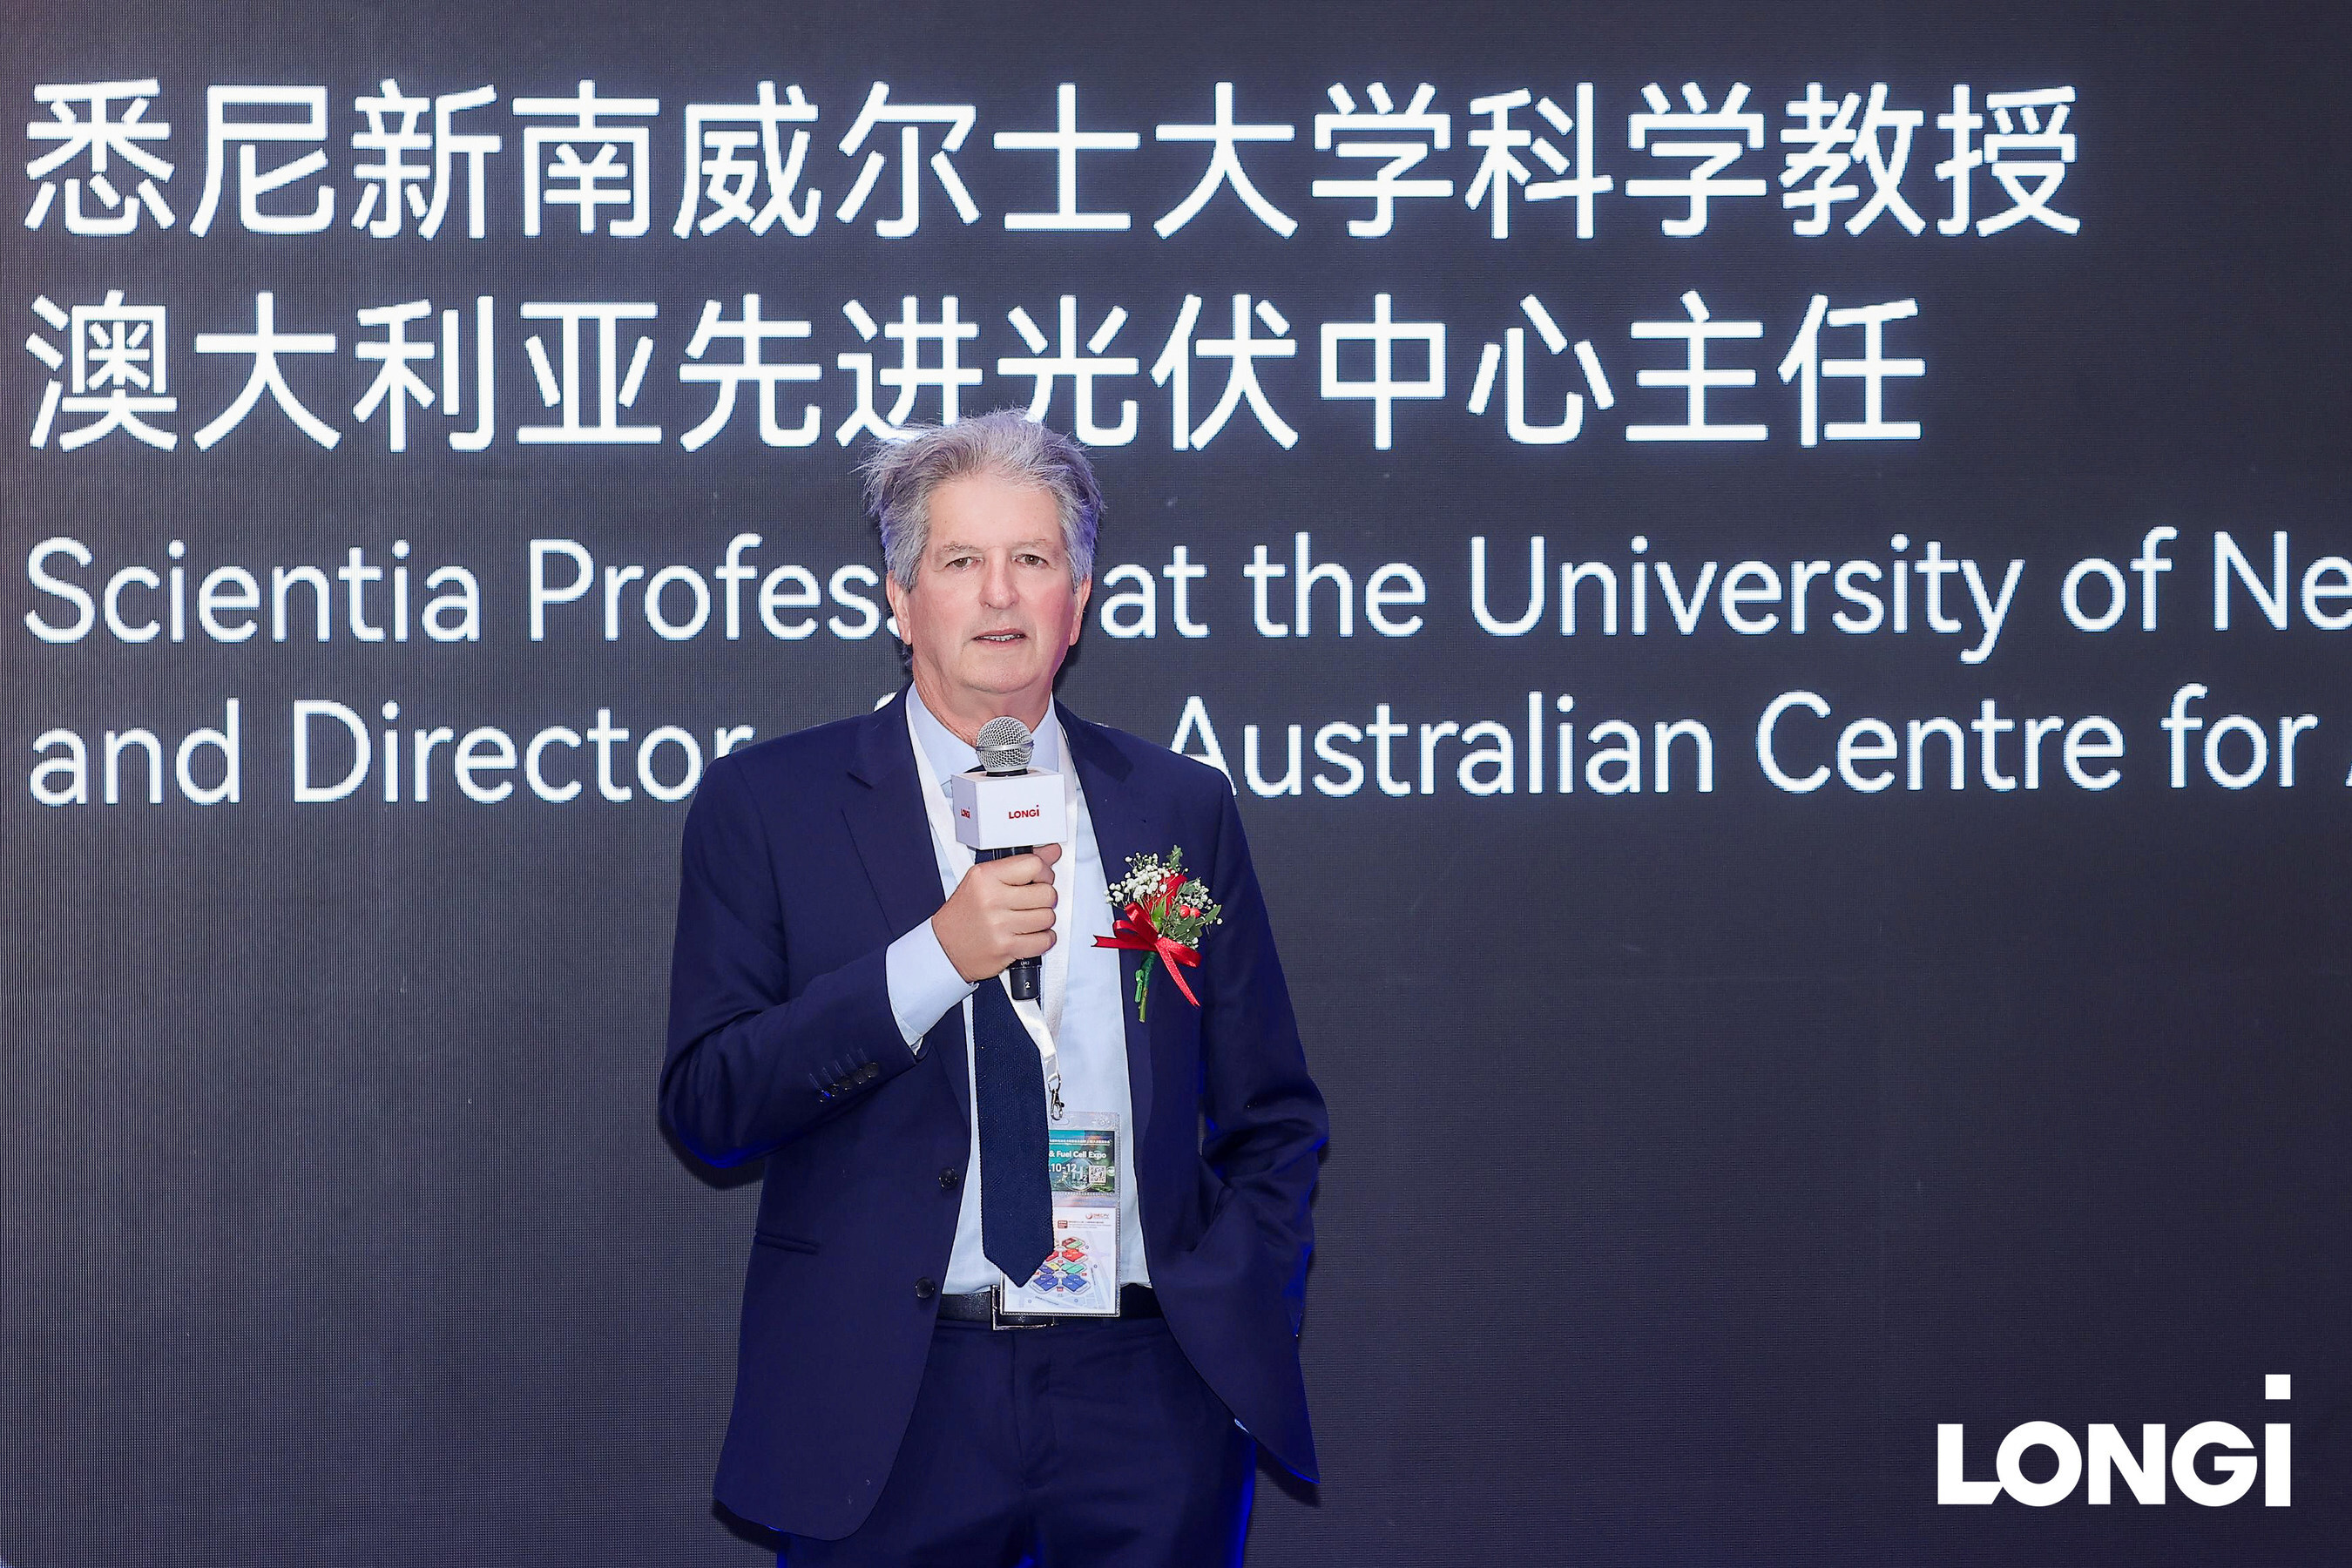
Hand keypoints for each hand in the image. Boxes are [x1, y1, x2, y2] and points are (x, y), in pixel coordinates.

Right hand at [932, 843, 1061, 982]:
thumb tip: (1052, 852)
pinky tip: (1030, 935)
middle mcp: (991, 899)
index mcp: (985, 876)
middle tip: (1033, 902)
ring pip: (1048, 917)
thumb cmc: (965, 914)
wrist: (945, 948)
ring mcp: (998, 925)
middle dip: (1045, 899)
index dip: (1044, 873)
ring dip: (1043, 920)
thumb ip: (1020, 865)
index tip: (1040, 879)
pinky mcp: (1006, 947)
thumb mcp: (985, 880)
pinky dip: (1043, 939)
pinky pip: (1044, 941)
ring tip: (1028, 919)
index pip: (1034, 865)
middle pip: (1046, 893)